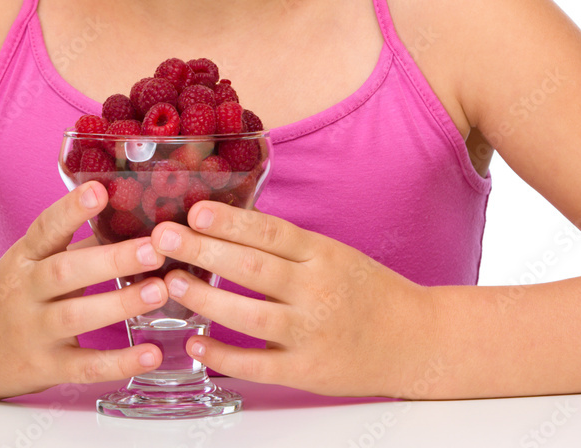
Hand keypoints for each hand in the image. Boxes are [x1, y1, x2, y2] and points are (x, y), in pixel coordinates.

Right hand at [0, 182, 168, 399]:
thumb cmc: (10, 295)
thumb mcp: (33, 263)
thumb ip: (80, 243)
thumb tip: (134, 218)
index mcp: (24, 258)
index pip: (45, 228)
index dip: (71, 209)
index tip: (99, 190)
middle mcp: (25, 292)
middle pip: (65, 272)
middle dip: (111, 260)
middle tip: (153, 248)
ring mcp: (34, 332)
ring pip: (76, 317)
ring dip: (120, 304)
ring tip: (159, 291)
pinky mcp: (45, 368)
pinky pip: (84, 367)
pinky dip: (119, 363)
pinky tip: (152, 353)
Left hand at [149, 201, 430, 397]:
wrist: (415, 339)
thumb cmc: (368, 291)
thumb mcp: (334, 254)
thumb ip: (289, 247)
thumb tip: (229, 227)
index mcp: (323, 254)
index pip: (271, 232)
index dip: (232, 221)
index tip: (196, 211)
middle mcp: (318, 290)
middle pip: (254, 268)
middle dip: (204, 250)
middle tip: (165, 238)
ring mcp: (312, 332)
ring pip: (250, 316)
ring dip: (206, 298)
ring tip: (173, 283)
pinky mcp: (308, 370)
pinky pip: (258, 364)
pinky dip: (223, 355)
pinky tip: (196, 342)